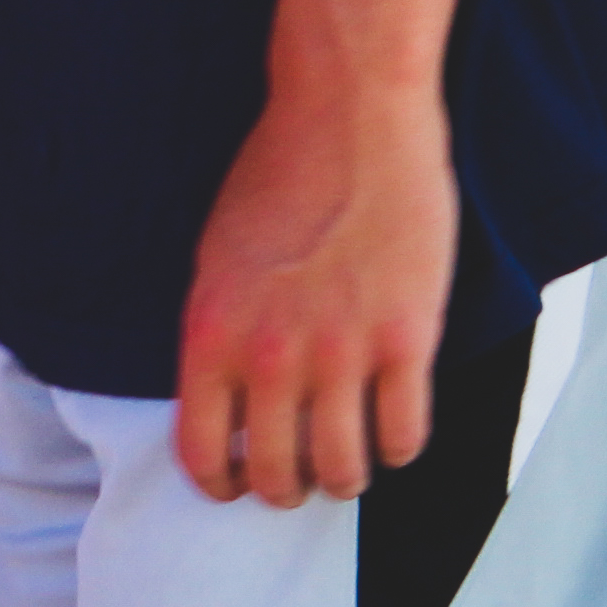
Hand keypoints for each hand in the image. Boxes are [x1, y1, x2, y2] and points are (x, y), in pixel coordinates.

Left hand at [171, 62, 455, 506]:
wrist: (348, 117)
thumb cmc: (277, 175)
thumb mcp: (216, 255)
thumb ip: (221, 331)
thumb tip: (230, 398)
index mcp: (212, 331)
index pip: (200, 451)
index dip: (218, 484)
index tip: (234, 486)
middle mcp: (271, 353)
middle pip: (277, 476)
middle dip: (287, 489)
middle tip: (301, 478)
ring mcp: (342, 351)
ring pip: (345, 470)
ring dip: (347, 478)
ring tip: (349, 461)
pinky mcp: (406, 339)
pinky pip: (406, 435)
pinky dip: (400, 447)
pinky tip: (394, 428)